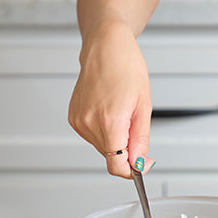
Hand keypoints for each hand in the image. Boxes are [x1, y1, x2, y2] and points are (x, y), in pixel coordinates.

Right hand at [68, 23, 154, 177]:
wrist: (105, 46)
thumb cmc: (126, 67)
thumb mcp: (144, 106)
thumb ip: (140, 140)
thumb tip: (139, 163)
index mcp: (109, 121)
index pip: (116, 166)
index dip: (131, 170)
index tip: (141, 164)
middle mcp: (89, 123)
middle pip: (110, 157)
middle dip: (126, 150)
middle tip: (135, 125)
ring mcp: (79, 121)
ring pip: (102, 147)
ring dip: (114, 139)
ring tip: (120, 111)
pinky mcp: (73, 117)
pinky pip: (92, 136)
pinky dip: (103, 130)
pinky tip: (108, 109)